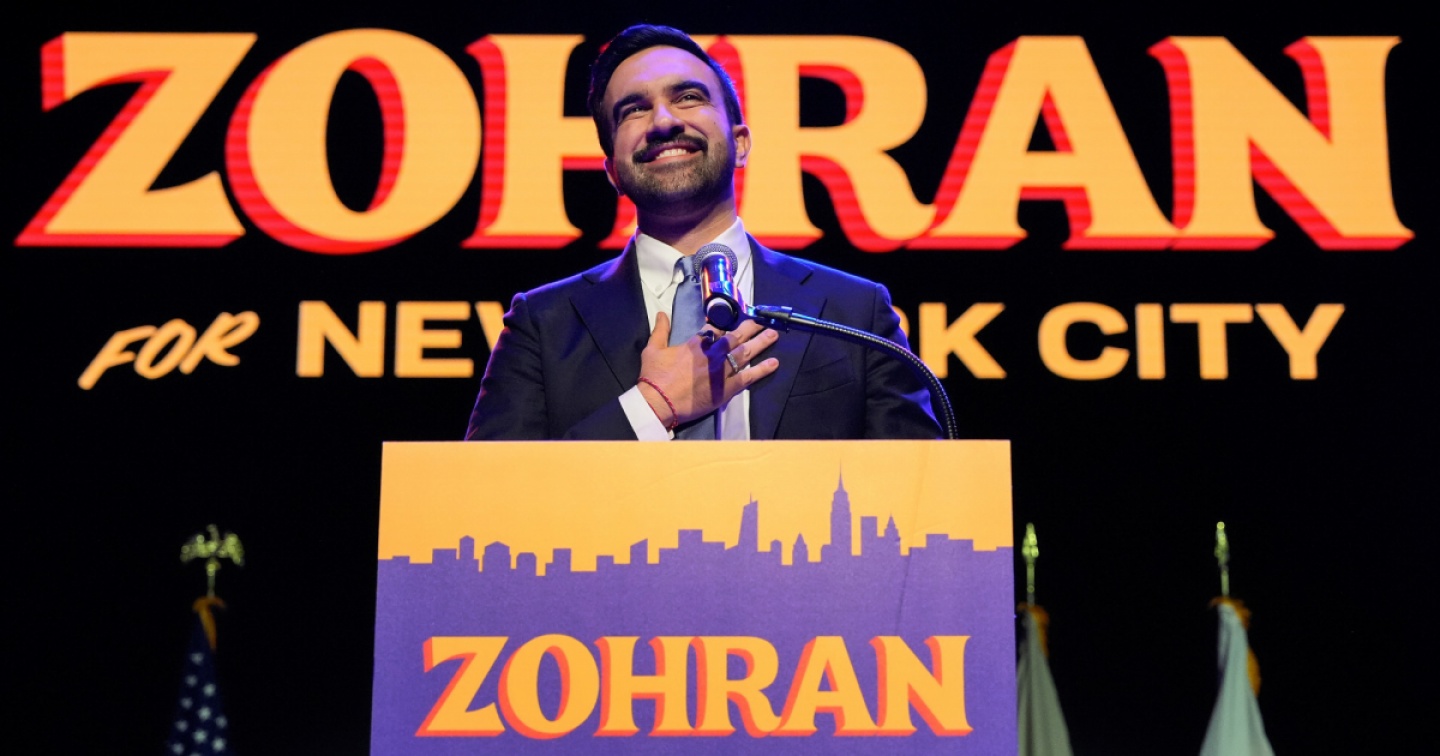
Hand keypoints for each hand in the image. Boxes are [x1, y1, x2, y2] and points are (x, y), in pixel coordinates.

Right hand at [636, 313, 779, 425]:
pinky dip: (762, 370)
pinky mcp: (726, 388)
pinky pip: (748, 377)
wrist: (658, 402)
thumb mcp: (652, 349)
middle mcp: (712, 354)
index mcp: (695, 344)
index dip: (727, 326)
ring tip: (773, 335)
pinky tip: (773, 363)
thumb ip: (660, 330)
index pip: (715, 330)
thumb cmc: (654, 377)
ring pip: (745, 353)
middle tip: (763, 322)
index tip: (736, 322)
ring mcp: (721, 371)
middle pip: (736, 338)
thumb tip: (662, 314)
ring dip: (761, 343)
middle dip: (750, 328)